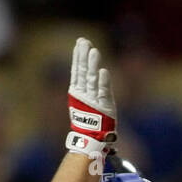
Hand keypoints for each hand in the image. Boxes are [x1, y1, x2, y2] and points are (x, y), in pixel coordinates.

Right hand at [67, 37, 116, 157]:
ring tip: (93, 51)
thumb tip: (86, 69)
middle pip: (83, 72)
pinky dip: (103, 82)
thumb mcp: (85, 101)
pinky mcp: (103, 106)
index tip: (80, 42)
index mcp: (77, 92)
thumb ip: (85, 86)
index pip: (78, 70)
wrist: (92, 140)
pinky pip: (103, 92)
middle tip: (84, 41)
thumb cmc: (90, 120)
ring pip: (91, 79)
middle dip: (83, 56)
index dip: (78, 56)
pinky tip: (104, 71)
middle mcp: (83, 94)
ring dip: (92, 65)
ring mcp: (92, 100)